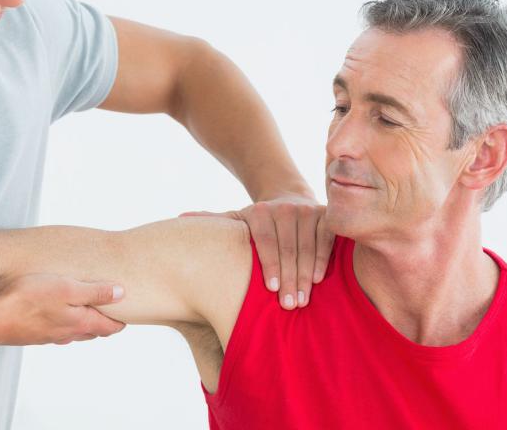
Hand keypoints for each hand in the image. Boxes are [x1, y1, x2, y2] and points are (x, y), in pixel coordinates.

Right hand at [0, 274, 126, 345]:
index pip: (110, 327)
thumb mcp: (67, 288)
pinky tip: (57, 313)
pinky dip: (64, 323)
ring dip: (84, 323)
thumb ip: (96, 292)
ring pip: (75, 332)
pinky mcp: (35, 334)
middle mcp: (68, 334)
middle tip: (111, 310)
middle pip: (94, 331)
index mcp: (81, 323)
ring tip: (87, 309)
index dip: (121, 320)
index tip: (127, 313)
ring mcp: (50, 336)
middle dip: (105, 322)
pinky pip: (57, 330)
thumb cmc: (28, 299)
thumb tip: (122, 294)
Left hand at [183, 194, 331, 309]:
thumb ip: (213, 221)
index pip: (264, 241)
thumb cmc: (258, 224)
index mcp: (259, 212)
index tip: (271, 290)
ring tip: (303, 300)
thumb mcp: (236, 221)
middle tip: (289, 306)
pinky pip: (326, 239)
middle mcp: (284, 209)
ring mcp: (306, 210)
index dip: (269, 266)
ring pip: (307, 246)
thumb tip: (180, 218)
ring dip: (306, 275)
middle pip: (288, 248)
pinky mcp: (324, 214)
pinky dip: (323, 259)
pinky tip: (318, 280)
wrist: (290, 200)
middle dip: (290, 279)